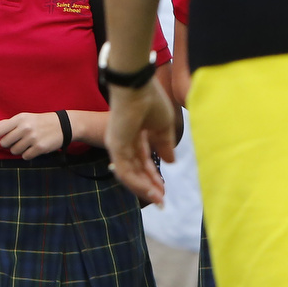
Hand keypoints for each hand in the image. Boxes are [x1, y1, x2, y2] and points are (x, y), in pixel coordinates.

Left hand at [0, 111, 65, 159]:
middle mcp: (25, 128)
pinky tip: (33, 148)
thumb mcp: (24, 118)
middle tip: (16, 141)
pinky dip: (27, 154)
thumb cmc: (40, 122)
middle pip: (4, 143)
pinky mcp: (39, 148)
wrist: (62, 125)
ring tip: (26, 144)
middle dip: (8, 144)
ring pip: (14, 151)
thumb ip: (7, 123)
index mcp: (19, 119)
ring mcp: (32, 138)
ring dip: (18, 150)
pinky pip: (25, 156)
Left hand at [106, 79, 177, 206]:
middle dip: (150, 186)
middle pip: (137, 170)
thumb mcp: (163, 126)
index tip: (164, 188)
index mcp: (136, 135)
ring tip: (158, 199)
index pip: (144, 160)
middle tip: (162, 200)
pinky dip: (138, 183)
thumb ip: (165, 144)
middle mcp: (125, 142)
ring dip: (144, 188)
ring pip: (130, 174)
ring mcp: (119, 145)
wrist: (137, 86)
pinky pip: (126, 171)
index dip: (154, 175)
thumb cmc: (150, 99)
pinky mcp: (116, 147)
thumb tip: (171, 161)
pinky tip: (150, 191)